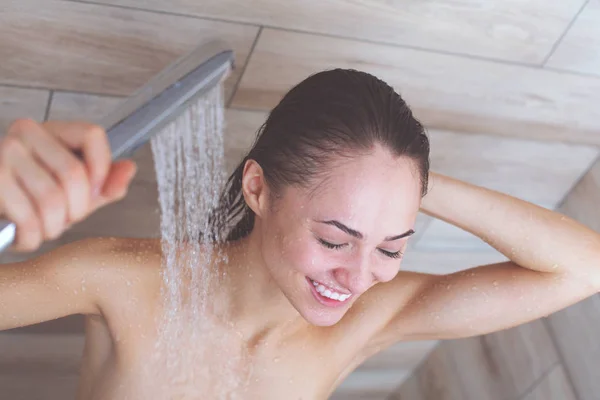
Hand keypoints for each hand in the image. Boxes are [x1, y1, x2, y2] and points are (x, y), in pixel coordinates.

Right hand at [0, 119, 136, 250]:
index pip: (91, 134)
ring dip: (54, 227)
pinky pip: (27, 217)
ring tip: (46, 230)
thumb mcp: (77, 191)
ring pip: (51, 199)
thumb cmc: (34, 199)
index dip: (101, 168)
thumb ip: (106, 183)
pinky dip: (32, 237)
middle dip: (77, 209)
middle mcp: (26, 133)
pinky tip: (28, 237)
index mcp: (53, 130)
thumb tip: (129, 168)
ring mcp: (5, 153)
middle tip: (68, 220)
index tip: (96, 193)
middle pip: (73, 173)